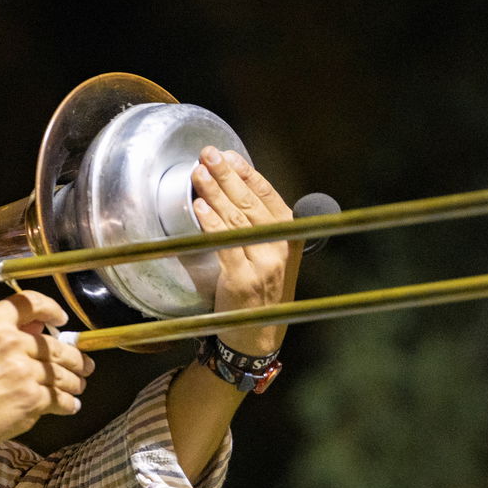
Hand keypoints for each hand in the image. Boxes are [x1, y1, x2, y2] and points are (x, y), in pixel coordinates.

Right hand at [0, 290, 94, 466]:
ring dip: (75, 382)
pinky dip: (68, 404)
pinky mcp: (31, 399)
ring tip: (78, 386)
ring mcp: (23, 372)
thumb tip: (35, 327)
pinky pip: (61, 399)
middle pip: (57, 345)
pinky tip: (69, 405)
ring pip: (63, 374)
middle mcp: (10, 343)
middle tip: (83, 365)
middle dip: (75, 358)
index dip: (51, 309)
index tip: (61, 318)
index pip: (31, 302)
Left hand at [191, 146, 301, 356]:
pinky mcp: (242, 279)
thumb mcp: (268, 253)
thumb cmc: (259, 289)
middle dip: (226, 175)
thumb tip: (231, 188)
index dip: (246, 172)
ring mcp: (263, 263)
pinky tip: (200, 207)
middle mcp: (279, 246)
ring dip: (214, 193)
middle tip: (207, 155)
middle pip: (250, 202)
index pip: (267, 194)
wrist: (258, 332)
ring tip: (198, 174)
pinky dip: (211, 223)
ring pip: (236, 219)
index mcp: (289, 235)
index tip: (227, 155)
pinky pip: (225, 244)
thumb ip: (257, 225)